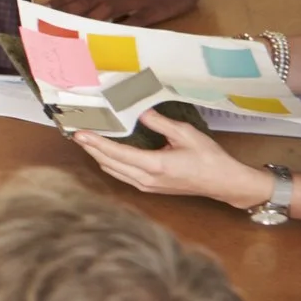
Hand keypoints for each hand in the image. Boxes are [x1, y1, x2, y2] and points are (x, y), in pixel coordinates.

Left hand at [51, 0, 215, 25]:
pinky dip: (115, 32)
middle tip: (47, 25)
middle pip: (87, 3)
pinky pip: (129, 24)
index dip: (62, 1)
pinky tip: (101, 42)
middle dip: (66, 14)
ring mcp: (133, 4)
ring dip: (84, 23)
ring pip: (103, 13)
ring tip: (66, 34)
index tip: (45, 10)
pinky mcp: (148, 15)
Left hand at [73, 110, 270, 208]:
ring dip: (98, 155)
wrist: (222, 182)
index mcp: (154, 165)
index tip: (81, 133)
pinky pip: (121, 175)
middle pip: (108, 163)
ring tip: (87, 140)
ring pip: (112, 171)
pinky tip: (105, 152)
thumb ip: (159, 123)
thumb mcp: (185, 134)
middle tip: (77, 133)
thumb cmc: (209, 158)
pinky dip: (109, 162)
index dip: (95, 142)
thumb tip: (139, 112)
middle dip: (91, 148)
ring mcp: (146, 186)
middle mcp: (145, 179)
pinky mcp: (148, 188)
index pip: (116, 153)